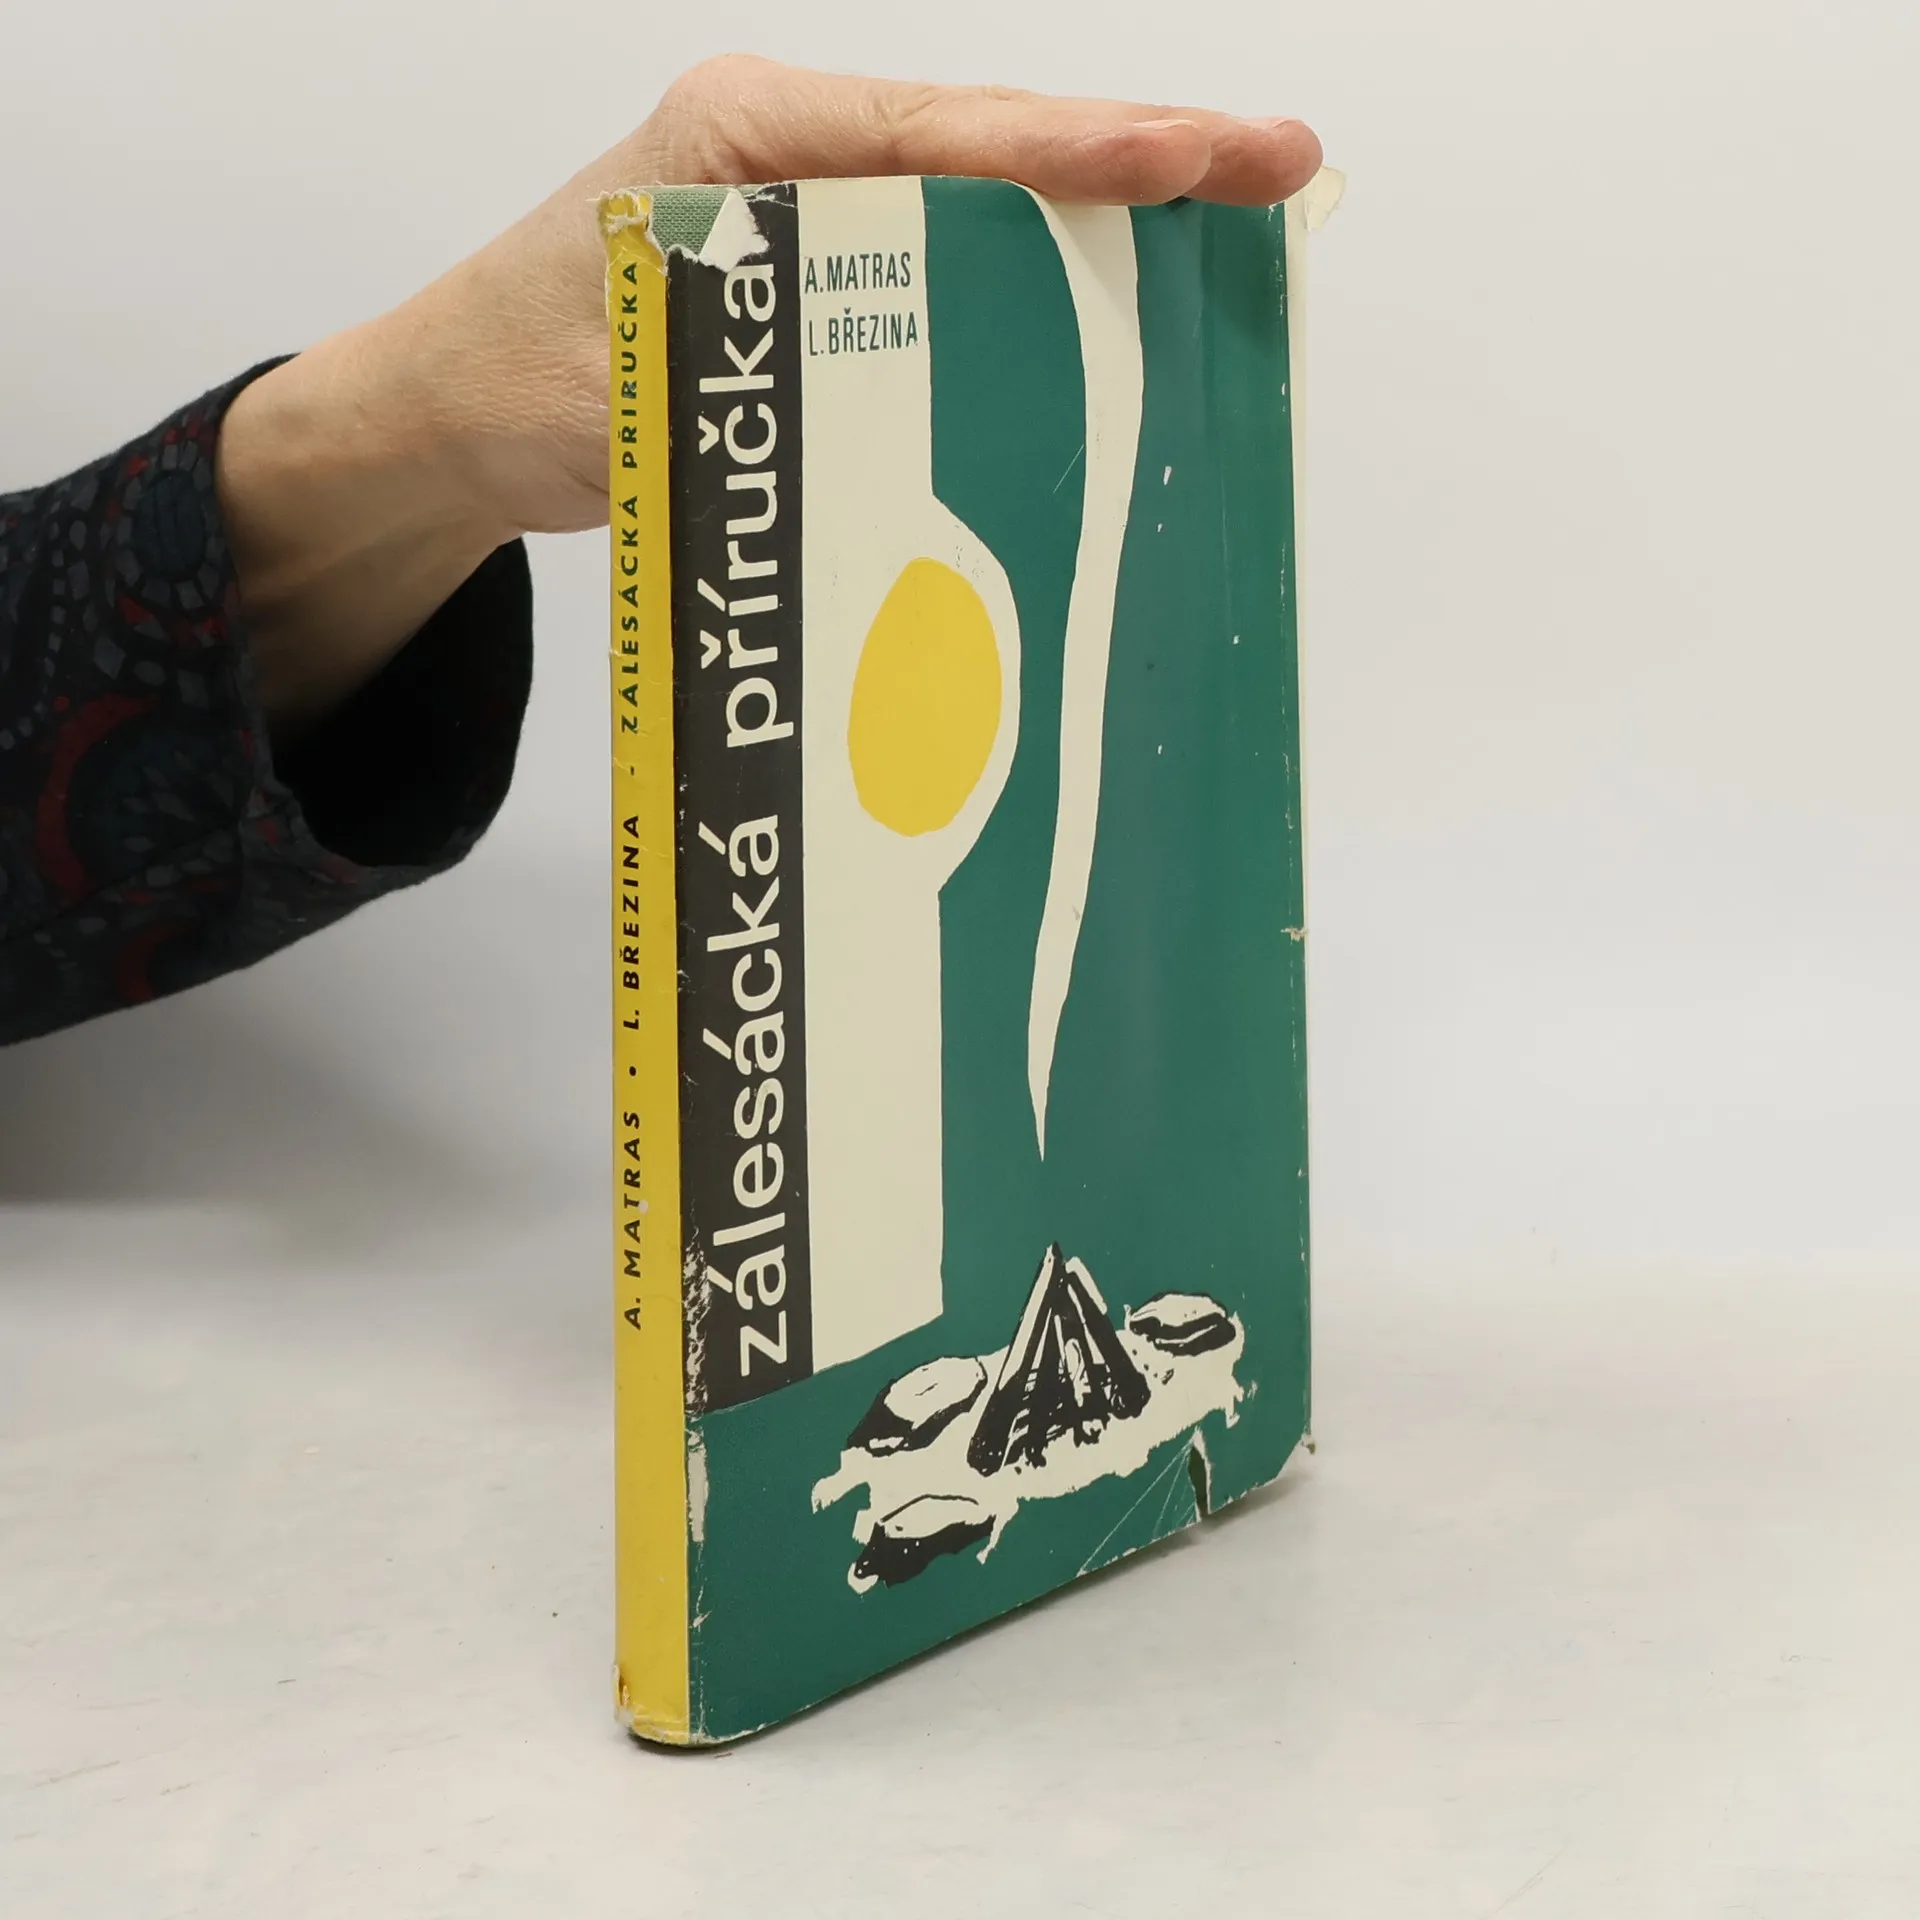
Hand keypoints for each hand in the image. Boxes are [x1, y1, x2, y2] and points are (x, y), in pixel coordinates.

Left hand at [218, 57, 1321, 732]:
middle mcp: (794, 154)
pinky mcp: (826, 276)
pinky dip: (1043, 277)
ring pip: (989, 201)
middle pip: (993, 146)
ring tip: (1239, 219)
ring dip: (1111, 217)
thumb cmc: (515, 379)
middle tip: (1281, 162)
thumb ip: (758, 366)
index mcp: (745, 137)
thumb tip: (896, 397)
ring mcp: (815, 211)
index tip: (1191, 156)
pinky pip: (955, 265)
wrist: (453, 417)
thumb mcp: (629, 376)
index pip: (939, 134)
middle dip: (1139, 158)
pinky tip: (1127, 300)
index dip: (1073, 153)